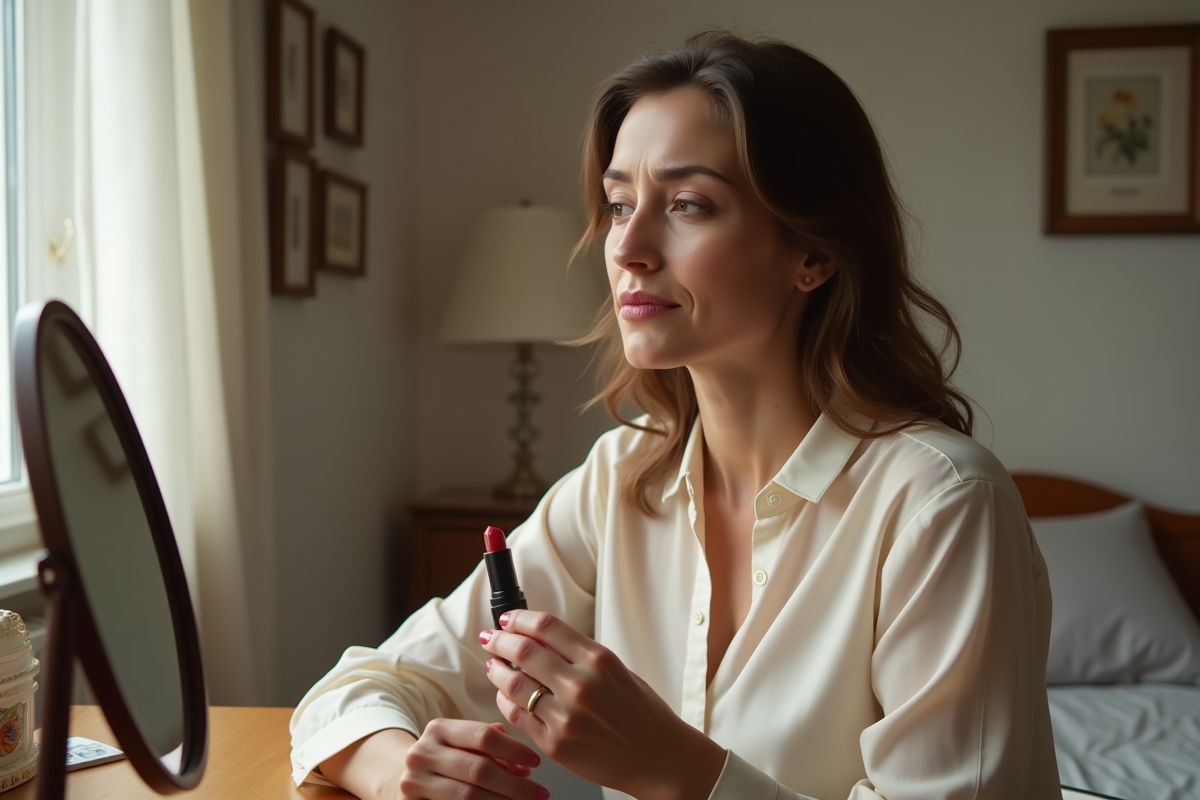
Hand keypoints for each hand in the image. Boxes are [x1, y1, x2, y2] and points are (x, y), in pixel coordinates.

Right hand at [395, 719, 548, 799]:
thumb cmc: (445, 759)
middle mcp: (422, 753)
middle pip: (478, 769)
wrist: (403, 778)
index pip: (483, 736)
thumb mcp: (463, 744)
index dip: (514, 749)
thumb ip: (492, 748)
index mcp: (439, 729)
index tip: (536, 762)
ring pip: (468, 796)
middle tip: (540, 793)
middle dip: (514, 784)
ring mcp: (414, 781)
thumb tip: (524, 767)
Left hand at [479, 610, 724, 799]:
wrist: (659, 759)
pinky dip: (505, 701)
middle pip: (523, 650)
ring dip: (497, 670)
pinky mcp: (555, 744)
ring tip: (493, 665)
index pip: (546, 627)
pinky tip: (505, 694)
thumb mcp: (619, 671)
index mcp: (599, 660)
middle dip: (499, 639)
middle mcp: (580, 685)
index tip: (508, 618)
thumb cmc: (643, 715)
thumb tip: (543, 639)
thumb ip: (581, 655)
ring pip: (514, 683)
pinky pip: (518, 716)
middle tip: (490, 637)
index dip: (519, 618)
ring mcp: (566, 716)